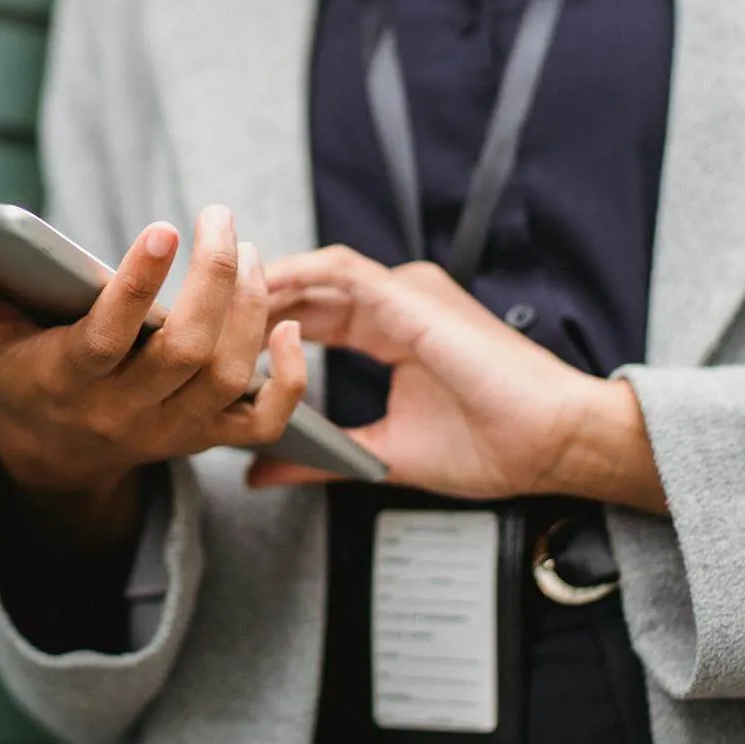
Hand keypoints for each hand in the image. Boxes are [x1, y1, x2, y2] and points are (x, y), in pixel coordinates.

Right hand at [0, 205, 308, 544]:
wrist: (56, 452)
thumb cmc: (19, 373)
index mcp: (70, 381)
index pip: (109, 336)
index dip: (138, 284)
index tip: (164, 226)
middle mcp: (126, 411)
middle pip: (187, 351)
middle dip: (215, 279)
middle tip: (220, 219)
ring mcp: (173, 429)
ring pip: (229, 373)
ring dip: (249, 306)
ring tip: (245, 248)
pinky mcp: (207, 437)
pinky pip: (264, 421)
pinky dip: (289, 378)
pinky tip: (287, 325)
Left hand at [249, 246, 665, 514]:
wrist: (554, 444)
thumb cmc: (493, 449)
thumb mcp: (384, 455)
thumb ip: (321, 457)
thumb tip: (259, 471)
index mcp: (397, 331)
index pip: (315, 315)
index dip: (264, 322)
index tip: (212, 340)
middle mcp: (400, 303)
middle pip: (308, 288)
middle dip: (249, 296)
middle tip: (191, 312)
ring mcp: (406, 294)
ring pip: (316, 272)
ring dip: (263, 280)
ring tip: (210, 297)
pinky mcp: (410, 299)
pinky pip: (338, 274)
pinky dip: (293, 279)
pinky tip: (253, 295)